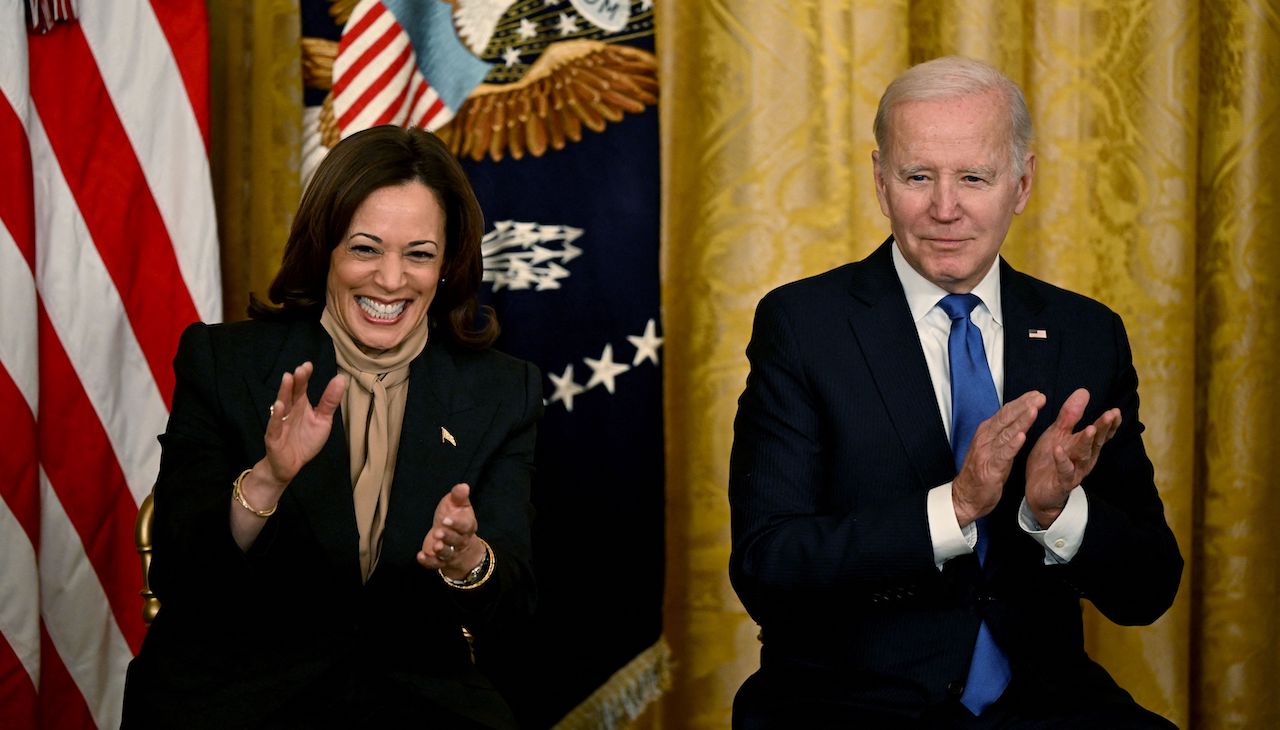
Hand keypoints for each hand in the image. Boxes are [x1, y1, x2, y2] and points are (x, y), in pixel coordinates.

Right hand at [258, 361, 346, 489]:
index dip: (304, 376)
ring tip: (287, 378)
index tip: (308, 365)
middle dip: (295, 381)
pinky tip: (279, 406)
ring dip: (284, 392)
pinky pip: (274, 425)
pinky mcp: (273, 437)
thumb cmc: (305, 440)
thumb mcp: (322, 420)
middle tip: (300, 369)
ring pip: (281, 405)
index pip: (301, 387)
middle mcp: (289, 411)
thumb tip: (340, 378)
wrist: (290, 465)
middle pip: (291, 393)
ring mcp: (279, 423)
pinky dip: (276, 416)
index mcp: (300, 405)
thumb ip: (330, 401)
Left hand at [417, 483, 484, 579]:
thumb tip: (463, 485)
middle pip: (457, 541)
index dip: (456, 523)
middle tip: (438, 532)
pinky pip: (435, 564)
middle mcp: (461, 541)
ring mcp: (451, 552)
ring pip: (448, 554)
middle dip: (448, 537)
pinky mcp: (439, 561)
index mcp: (467, 526)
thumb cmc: (455, 518)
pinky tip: (420, 556)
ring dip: (442, 551)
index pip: (465, 526)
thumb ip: (459, 497)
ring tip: (435, 546)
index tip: (446, 519)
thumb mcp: (458, 505)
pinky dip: (428, 562)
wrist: (456, 541)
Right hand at [952, 390, 1044, 526]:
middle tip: (1040, 396)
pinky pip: (1003, 454)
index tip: (1036, 394)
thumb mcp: (992, 448)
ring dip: (1020, 421)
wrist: (965, 497)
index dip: (1021, 402)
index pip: (1005, 412)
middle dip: (1024, 406)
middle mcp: (985, 438)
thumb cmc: (981, 473)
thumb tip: (1018, 419)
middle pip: (1006, 418)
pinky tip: (1021, 436)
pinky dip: (1012, 445)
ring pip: (1006, 433)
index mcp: (987, 432)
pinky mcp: (989, 468)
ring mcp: (986, 452)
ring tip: (1033, 410)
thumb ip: (1003, 434)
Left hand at [1024, 388, 1119, 527]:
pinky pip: (1063, 471)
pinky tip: (1058, 450)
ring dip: (1086, 442)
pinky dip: (1062, 460)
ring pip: (1083, 455)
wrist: (1038, 492)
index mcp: (1085, 446)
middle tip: (1110, 414)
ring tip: (1089, 429)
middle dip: (1103, 428)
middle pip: (1096, 441)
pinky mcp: (1061, 482)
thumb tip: (1084, 391)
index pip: (1101, 433)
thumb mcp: (1058, 433)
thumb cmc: (1051, 459)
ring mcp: (1074, 471)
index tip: (1116, 411)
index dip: (1110, 423)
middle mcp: (1084, 458)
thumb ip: (1070, 415)